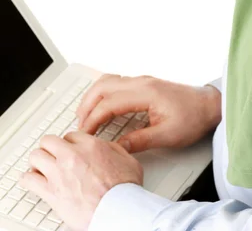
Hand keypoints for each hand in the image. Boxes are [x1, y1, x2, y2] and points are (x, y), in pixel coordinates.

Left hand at [19, 131, 143, 230]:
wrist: (118, 210)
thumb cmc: (124, 190)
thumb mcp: (128, 160)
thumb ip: (116, 149)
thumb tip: (112, 147)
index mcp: (91, 146)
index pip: (70, 135)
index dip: (70, 143)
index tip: (70, 149)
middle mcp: (72, 156)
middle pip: (48, 141)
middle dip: (50, 147)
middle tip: (52, 154)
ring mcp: (59, 173)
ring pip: (35, 156)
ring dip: (38, 161)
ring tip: (40, 167)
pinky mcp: (51, 192)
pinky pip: (29, 180)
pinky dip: (28, 179)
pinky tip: (32, 181)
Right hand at [76, 74, 221, 153]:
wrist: (209, 105)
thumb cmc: (193, 118)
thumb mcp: (168, 136)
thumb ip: (140, 141)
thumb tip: (117, 148)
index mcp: (146, 92)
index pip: (109, 102)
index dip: (93, 119)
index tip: (85, 134)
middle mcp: (142, 82)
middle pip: (103, 86)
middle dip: (87, 105)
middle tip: (80, 125)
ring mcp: (142, 80)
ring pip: (108, 81)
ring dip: (93, 97)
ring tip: (86, 116)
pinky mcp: (144, 83)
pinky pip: (116, 82)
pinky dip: (103, 93)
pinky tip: (102, 106)